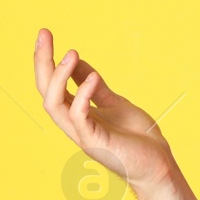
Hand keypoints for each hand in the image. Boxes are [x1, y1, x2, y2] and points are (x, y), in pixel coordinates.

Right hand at [33, 28, 175, 190]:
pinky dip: (82, 96)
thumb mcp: (113, 101)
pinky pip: (79, 118)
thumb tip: (76, 62)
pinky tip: (92, 78)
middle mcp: (74, 123)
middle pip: (45, 91)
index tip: (45, 34)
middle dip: (42, 62)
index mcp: (76, 113)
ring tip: (70, 54)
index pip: (51, 84)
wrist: (157, 164)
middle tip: (44, 34)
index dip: (46, 60)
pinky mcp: (95, 143)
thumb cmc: (137, 137)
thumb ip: (93, 85)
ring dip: (58, 78)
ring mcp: (82, 134)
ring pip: (53, 105)